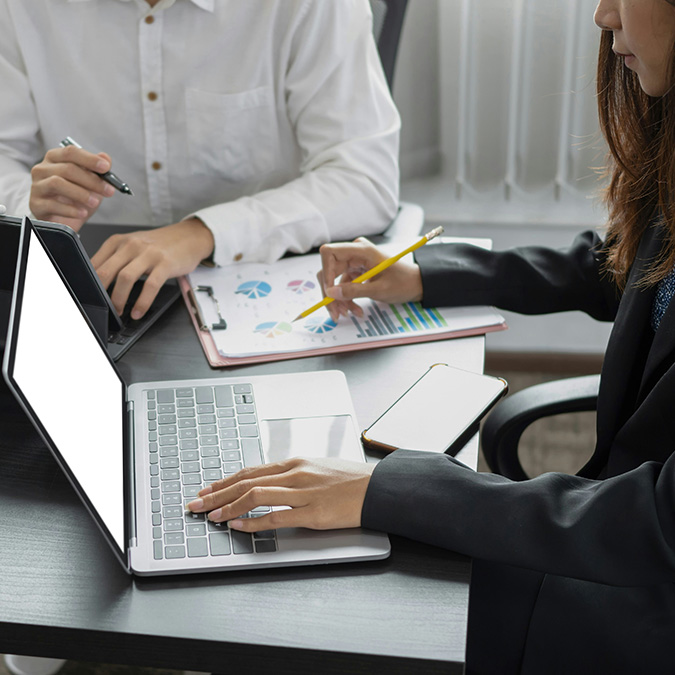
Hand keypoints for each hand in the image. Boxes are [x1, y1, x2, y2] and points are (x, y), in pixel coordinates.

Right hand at [29, 144, 115, 230]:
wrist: (63, 220)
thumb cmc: (76, 198)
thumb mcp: (91, 184)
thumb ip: (98, 170)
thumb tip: (106, 158)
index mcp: (55, 159)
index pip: (70, 152)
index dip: (89, 159)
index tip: (106, 168)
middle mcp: (42, 169)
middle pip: (67, 169)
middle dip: (91, 180)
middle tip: (108, 191)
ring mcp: (37, 186)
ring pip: (57, 183)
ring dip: (81, 194)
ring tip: (95, 203)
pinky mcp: (36, 204)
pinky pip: (52, 204)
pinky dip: (70, 209)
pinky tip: (82, 213)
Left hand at [91, 218, 214, 317]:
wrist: (188, 236)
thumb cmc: (159, 245)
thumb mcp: (132, 246)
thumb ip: (115, 259)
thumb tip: (97, 282)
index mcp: (118, 241)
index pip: (95, 264)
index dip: (88, 283)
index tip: (88, 298)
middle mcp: (131, 245)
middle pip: (107, 271)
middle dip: (100, 293)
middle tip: (101, 307)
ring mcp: (149, 253)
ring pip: (126, 278)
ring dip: (119, 299)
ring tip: (119, 312)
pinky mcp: (165, 263)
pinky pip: (151, 285)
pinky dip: (143, 302)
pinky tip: (138, 312)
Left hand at [187, 457, 374, 531]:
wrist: (377, 487)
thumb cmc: (349, 479)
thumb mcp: (317, 468)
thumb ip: (293, 475)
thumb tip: (270, 482)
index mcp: (295, 463)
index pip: (251, 470)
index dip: (225, 481)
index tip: (207, 488)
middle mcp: (295, 474)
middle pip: (246, 481)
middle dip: (217, 493)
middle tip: (196, 503)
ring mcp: (303, 492)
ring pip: (256, 495)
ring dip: (229, 506)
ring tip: (211, 516)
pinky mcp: (313, 512)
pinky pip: (277, 516)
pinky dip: (253, 521)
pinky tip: (238, 526)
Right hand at [318, 238, 423, 321]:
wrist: (416, 284)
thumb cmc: (403, 283)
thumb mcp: (379, 289)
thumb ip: (354, 291)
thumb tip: (331, 293)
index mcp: (361, 250)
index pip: (329, 253)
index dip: (326, 272)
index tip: (330, 293)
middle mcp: (355, 253)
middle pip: (328, 270)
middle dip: (331, 293)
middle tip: (335, 313)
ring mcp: (354, 262)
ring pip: (334, 281)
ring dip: (339, 300)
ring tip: (351, 313)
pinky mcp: (355, 271)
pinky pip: (343, 285)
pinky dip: (346, 299)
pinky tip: (355, 309)